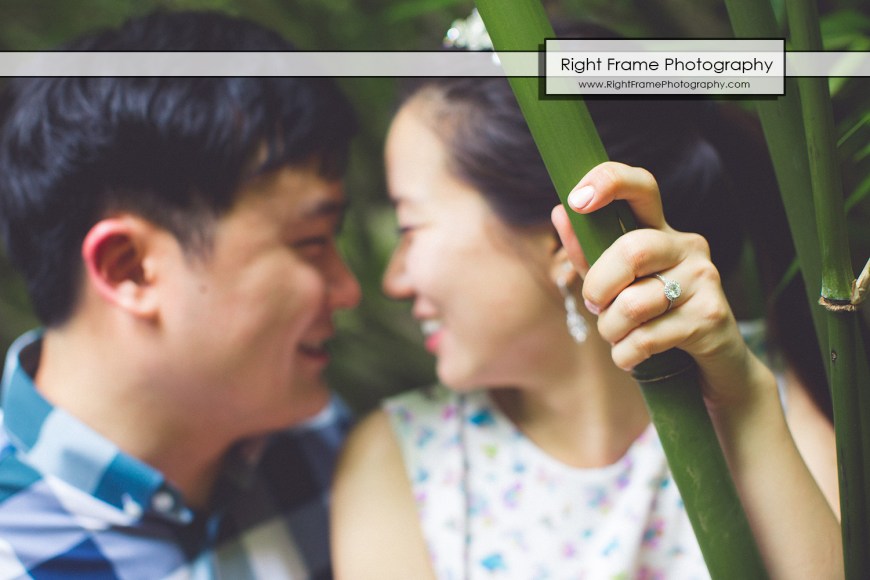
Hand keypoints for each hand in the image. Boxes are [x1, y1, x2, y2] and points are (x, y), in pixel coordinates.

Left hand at [551, 161, 755, 407]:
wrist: (710, 368)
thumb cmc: (654, 319)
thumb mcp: (616, 285)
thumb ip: (588, 253)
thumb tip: (559, 211)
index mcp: (661, 231)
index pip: (642, 186)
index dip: (609, 182)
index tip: (577, 200)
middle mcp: (688, 246)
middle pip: (631, 250)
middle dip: (599, 288)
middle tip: (597, 306)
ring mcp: (704, 279)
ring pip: (633, 304)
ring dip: (611, 331)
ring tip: (620, 337)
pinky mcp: (710, 317)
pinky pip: (645, 338)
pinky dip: (625, 355)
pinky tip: (633, 356)